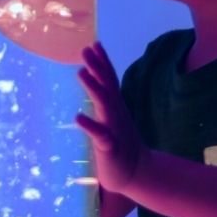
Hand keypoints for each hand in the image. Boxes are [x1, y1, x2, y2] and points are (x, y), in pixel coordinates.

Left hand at [76, 42, 146, 194]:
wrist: (138, 173)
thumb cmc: (121, 144)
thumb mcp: (114, 119)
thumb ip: (106, 101)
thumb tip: (97, 83)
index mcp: (115, 107)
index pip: (109, 80)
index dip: (103, 62)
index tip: (95, 43)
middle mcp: (115, 113)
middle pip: (106, 86)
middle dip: (97, 67)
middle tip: (86, 49)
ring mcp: (114, 128)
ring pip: (103, 105)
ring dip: (93, 88)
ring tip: (81, 73)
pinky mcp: (110, 146)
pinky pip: (100, 135)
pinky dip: (90, 125)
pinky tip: (78, 118)